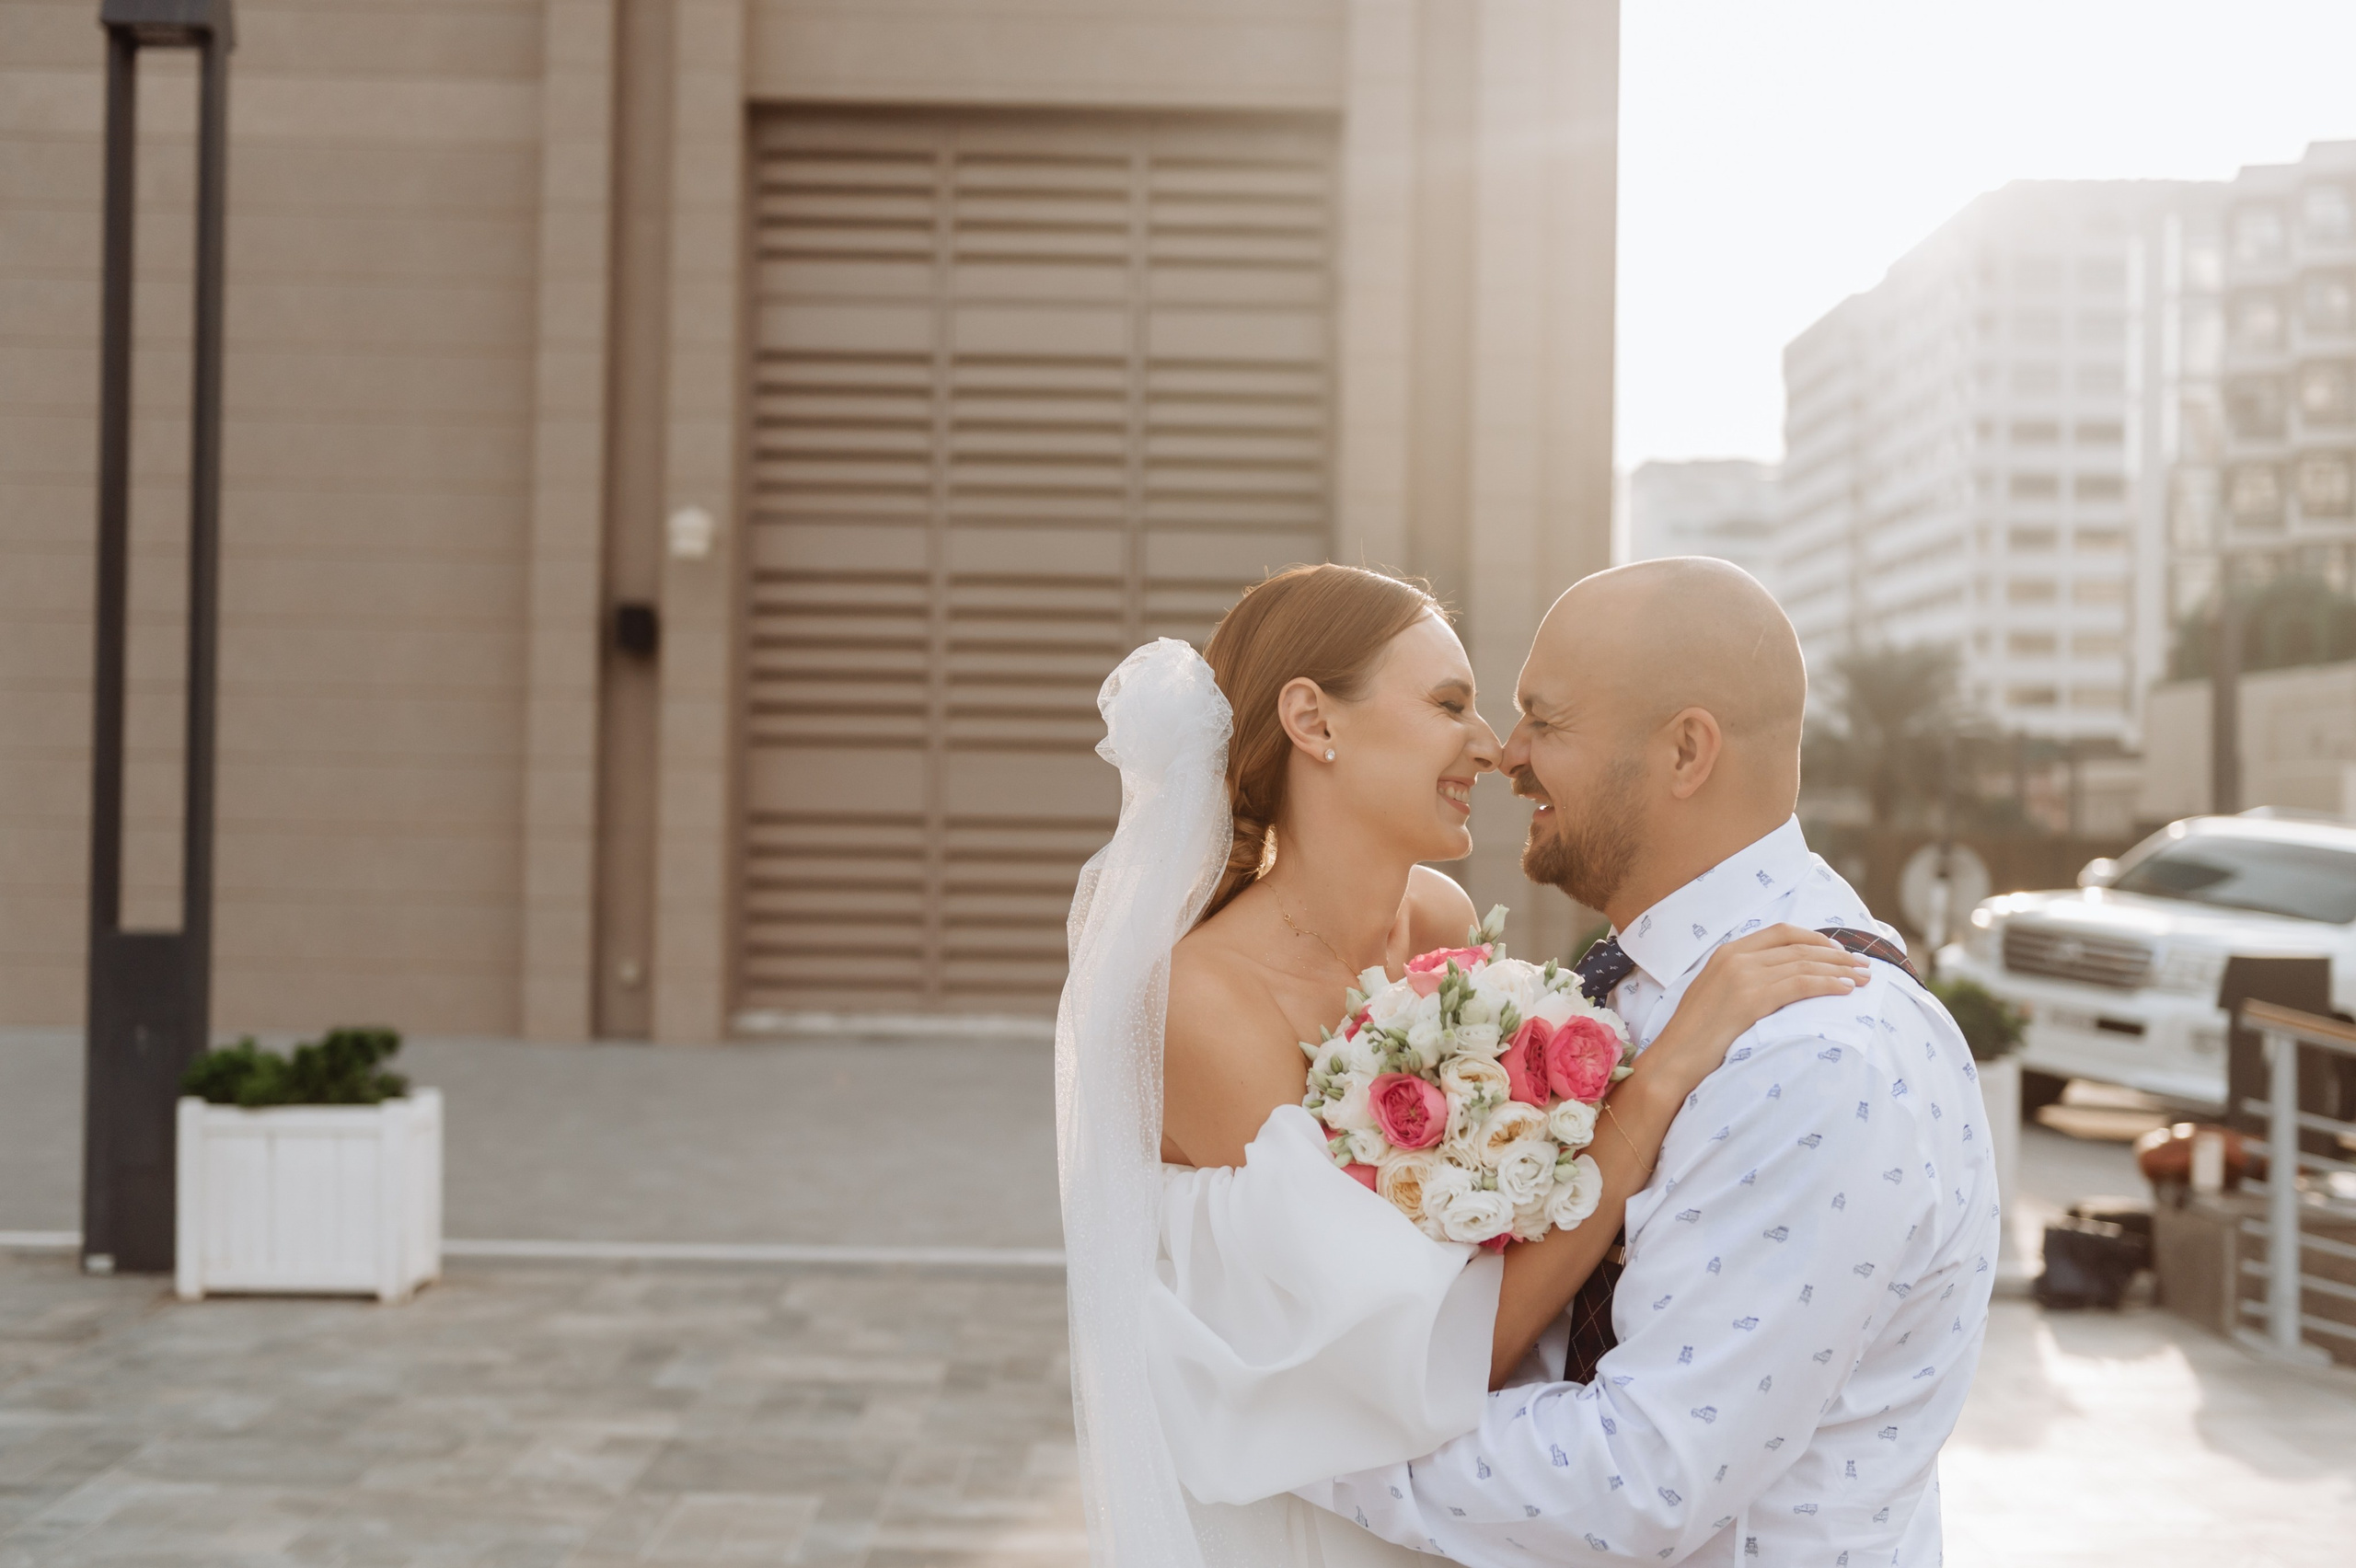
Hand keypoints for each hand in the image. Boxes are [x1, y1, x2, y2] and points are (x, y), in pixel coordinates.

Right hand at [1624, 926, 1870, 1105]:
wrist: (1672, 1060)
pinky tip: (1845, 990)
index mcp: (1725, 952)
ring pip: (1804, 963)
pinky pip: (1800, 984)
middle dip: (1836, 953)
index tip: (1837, 949)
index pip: (1780, 932)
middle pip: (1798, 945)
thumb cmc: (1694, 1038)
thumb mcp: (1715, 996)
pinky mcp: (1750, 998)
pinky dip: (1827, 984)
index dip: (1814, 938)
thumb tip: (1776, 984)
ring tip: (1863, 977)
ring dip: (1839, 968)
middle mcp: (1735, 957)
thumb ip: (1741, 981)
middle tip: (1863, 963)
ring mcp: (1742, 975)